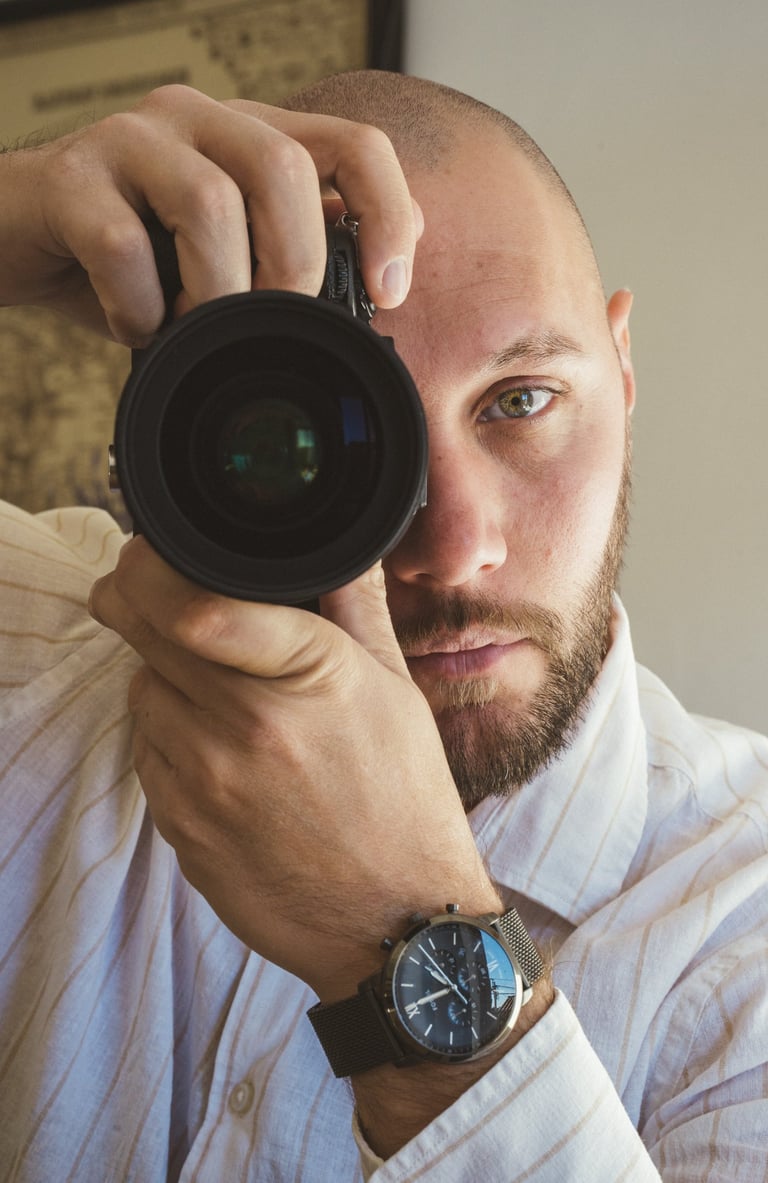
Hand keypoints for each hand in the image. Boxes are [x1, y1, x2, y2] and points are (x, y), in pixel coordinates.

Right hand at [0, 83, 421, 344]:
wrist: (19, 235)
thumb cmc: (133, 253)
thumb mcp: (223, 257)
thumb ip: (286, 257)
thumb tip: (369, 297)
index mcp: (250, 136)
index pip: (353, 146)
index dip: (388, 217)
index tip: (386, 292)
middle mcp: (198, 121)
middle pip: (285, 169)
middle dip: (293, 266)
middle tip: (272, 325)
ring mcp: (132, 141)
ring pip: (208, 203)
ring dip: (216, 292)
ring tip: (197, 329)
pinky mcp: (70, 178)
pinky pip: (122, 247)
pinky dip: (138, 308)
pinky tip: (136, 328)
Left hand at [88, 538, 498, 1001]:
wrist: (393, 923)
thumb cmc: (404, 801)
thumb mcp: (396, 691)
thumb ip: (356, 608)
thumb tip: (341, 546)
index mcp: (307, 678)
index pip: (196, 605)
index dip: (153, 568)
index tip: (150, 553)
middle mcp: (245, 726)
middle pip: (145, 632)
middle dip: (139, 599)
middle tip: (150, 590)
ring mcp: (204, 780)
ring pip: (141, 688)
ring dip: (161, 674)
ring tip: (215, 687)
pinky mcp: (179, 824)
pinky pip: (147, 750)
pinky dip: (167, 734)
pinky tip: (217, 747)